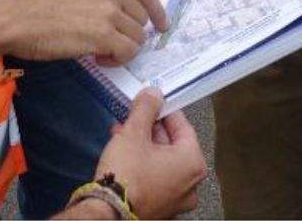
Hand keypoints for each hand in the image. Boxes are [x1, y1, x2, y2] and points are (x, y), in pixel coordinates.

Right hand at [1, 0, 166, 64]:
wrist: (17, 17)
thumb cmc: (36, 6)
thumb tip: (116, 18)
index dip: (157, 10)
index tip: (162, 24)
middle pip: (141, 19)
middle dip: (130, 35)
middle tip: (109, 46)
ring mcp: (109, 12)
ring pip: (137, 38)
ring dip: (122, 50)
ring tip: (99, 52)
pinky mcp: (104, 35)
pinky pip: (127, 52)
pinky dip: (117, 60)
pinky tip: (98, 59)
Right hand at [92, 90, 205, 218]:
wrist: (108, 213)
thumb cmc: (127, 172)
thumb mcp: (134, 133)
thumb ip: (146, 109)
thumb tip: (154, 92)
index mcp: (193, 162)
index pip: (183, 127)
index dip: (165, 111)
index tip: (152, 102)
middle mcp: (191, 183)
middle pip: (172, 146)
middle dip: (150, 130)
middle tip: (133, 118)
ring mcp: (177, 200)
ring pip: (162, 163)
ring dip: (143, 146)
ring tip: (121, 133)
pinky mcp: (161, 210)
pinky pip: (155, 180)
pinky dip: (143, 166)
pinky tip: (123, 155)